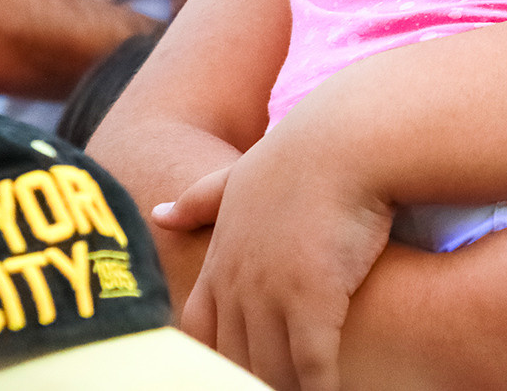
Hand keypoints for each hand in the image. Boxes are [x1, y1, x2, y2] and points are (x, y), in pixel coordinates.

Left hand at [174, 130, 396, 390]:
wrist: (346, 141)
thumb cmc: (303, 154)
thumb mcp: (241, 176)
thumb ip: (202, 200)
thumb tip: (160, 214)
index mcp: (222, 259)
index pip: (199, 331)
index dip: (215, 356)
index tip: (232, 365)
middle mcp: (239, 283)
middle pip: (233, 358)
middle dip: (252, 377)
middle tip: (271, 385)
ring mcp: (272, 293)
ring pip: (270, 368)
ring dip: (286, 386)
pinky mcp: (313, 300)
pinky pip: (312, 365)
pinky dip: (320, 385)